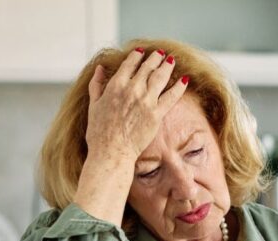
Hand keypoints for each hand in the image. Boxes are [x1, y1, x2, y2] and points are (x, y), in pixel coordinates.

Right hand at [85, 47, 186, 161]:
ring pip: (160, 77)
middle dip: (155, 58)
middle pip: (147, 68)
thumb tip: (100, 68)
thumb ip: (97, 84)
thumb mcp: (93, 104)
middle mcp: (131, 89)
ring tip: (172, 60)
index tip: (142, 52)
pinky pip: (171, 96)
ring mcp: (145, 101)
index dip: (137, 56)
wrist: (112, 151)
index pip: (130, 64)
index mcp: (115, 85)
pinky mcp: (157, 113)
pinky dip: (179, 87)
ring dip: (167, 67)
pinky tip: (185, 80)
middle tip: (161, 53)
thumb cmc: (99, 132)